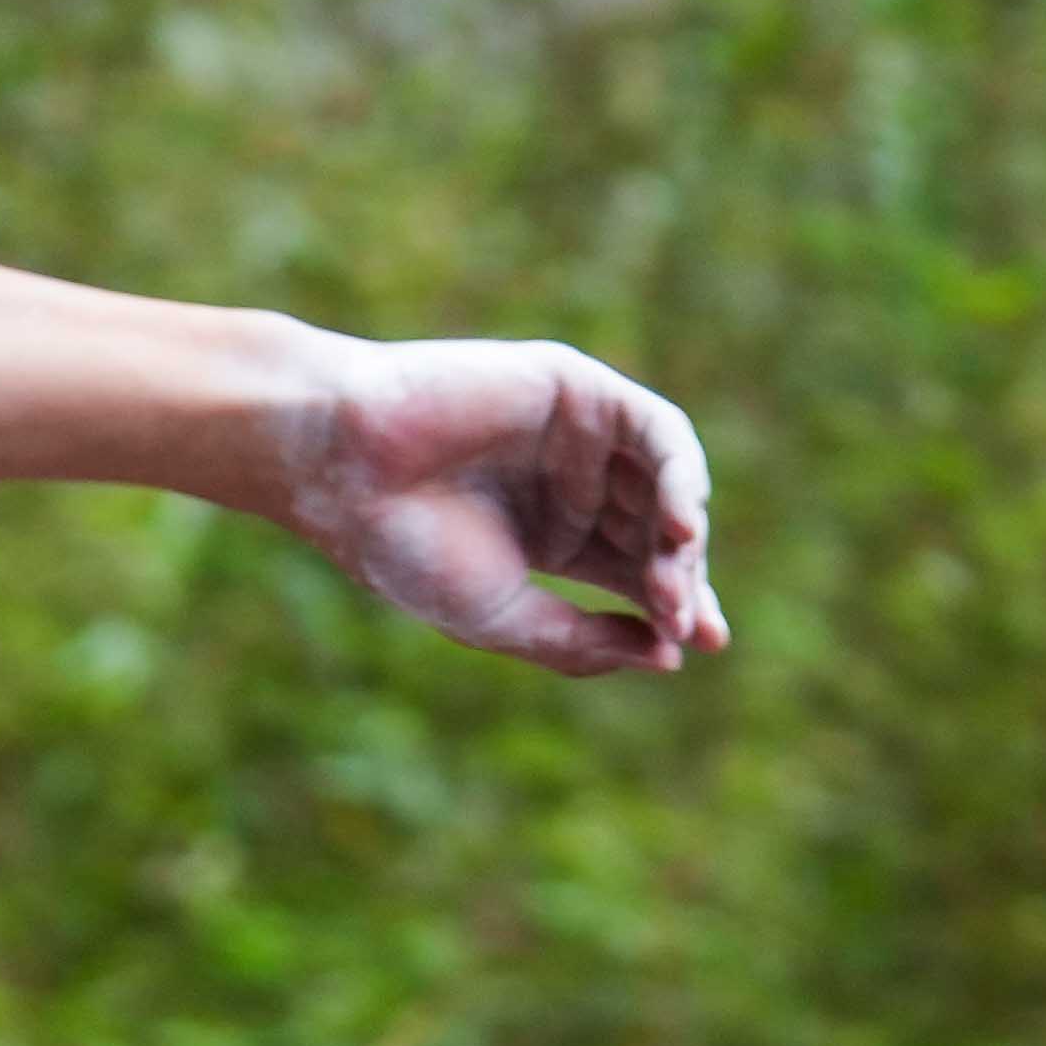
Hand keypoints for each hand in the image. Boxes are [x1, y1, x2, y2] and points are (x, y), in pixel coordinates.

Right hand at [279, 332, 728, 676]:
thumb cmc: (409, 548)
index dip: (674, 608)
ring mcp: (581, 434)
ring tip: (674, 582)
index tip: (699, 645)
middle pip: (659, 533)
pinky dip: (680, 475)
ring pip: (666, 485)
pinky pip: (657, 431)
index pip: (637, 574)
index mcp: (554, 536)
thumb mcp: (506, 617)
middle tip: (682, 620)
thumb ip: (583, 640)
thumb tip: (669, 657)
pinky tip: (680, 523)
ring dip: (683, 536)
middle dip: (681, 578)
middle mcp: (575, 483)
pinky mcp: (580, 388)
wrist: (346, 470)